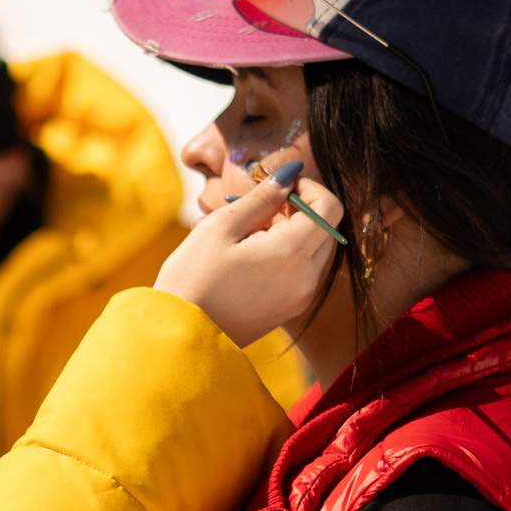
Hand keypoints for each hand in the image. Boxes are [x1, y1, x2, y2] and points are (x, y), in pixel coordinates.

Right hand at [155, 171, 342, 350]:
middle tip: (257, 211)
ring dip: (289, 233)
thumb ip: (261, 197)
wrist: (180, 336)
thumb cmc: (193, 277)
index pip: (330, 207)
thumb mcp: (222, 226)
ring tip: (245, 235)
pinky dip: (284, 255)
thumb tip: (289, 174)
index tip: (279, 187)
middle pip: (326, 228)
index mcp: (292, 253)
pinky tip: (247, 257)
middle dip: (298, 211)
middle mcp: (307, 278)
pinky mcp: (290, 309)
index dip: (309, 188)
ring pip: (313, 249)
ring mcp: (301, 297)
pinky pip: (301, 271)